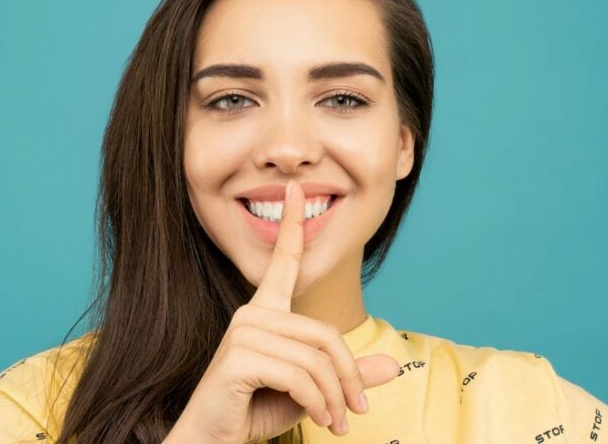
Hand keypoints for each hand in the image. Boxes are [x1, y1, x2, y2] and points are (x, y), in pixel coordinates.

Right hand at [171, 179, 400, 443]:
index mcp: (265, 313)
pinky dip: (318, 404)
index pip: (282, 262)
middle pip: (325, 334)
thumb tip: (394, 364)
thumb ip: (348, 374)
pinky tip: (318, 420)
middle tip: (354, 415)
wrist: (213, 442)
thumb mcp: (314, 392)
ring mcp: (242, 332)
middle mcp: (252, 314)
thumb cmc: (256, 411)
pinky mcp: (238, 357)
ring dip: (335, 398)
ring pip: (316, 358)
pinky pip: (299, 376)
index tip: (296, 189)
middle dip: (348, 378)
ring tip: (336, 424)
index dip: (291, 225)